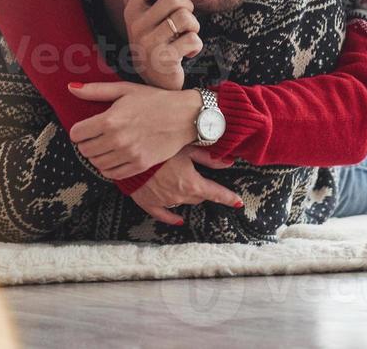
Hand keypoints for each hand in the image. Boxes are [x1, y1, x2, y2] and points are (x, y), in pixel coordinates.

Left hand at [67, 81, 200, 178]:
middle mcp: (117, 140)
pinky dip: (108, 167)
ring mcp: (129, 154)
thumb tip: (71, 88)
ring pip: (96, 163)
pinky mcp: (139, 165)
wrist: (185, 116)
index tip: (84, 128)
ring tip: (104, 146)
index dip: (78, 130)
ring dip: (96, 156)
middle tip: (94, 137)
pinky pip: (112, 174)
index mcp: (110, 120)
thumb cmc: (155, 100)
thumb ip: (95, 90)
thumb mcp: (125, 89)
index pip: (77, 134)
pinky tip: (114, 156)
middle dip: (86, 143)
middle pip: (85, 150)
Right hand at [123, 0, 201, 90]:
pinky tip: (188, 52)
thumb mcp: (141, 23)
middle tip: (185, 19)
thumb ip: (135, 1)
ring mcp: (149, 43)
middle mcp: (136, 26)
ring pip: (186, 17)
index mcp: (131, 12)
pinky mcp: (164, 59)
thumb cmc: (154, 45)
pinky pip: (193, 39)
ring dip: (194, 26)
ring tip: (187, 35)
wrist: (155, 83)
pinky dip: (196, 46)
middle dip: (188, 6)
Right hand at [129, 147, 244, 225]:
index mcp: (192, 184)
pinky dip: (172, 217)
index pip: (216, 194)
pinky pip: (163, 215)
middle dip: (202, 189)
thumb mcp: (187, 148)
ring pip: (183, 202)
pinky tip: (178, 219)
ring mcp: (164, 202)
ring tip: (184, 184)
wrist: (128, 154)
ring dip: (186, 195)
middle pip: (199, 197)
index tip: (238, 202)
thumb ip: (209, 158)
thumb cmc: (160, 147)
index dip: (229, 198)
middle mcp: (180, 196)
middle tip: (200, 177)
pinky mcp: (148, 203)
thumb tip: (229, 162)